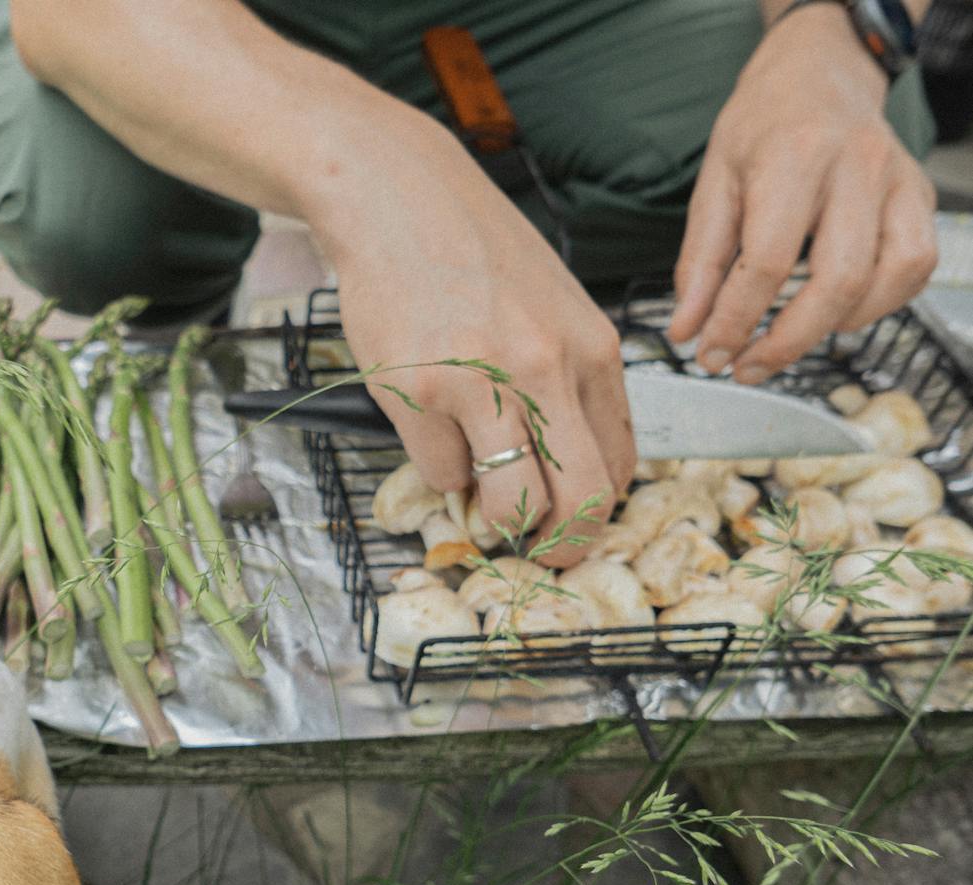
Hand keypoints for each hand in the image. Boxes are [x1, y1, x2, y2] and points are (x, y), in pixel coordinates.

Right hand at [303, 115, 633, 566]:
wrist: (396, 197)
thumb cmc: (472, 253)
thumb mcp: (550, 307)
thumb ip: (569, 380)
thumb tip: (568, 467)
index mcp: (592, 349)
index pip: (621, 465)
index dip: (598, 514)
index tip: (571, 528)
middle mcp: (548, 368)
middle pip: (582, 499)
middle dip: (561, 544)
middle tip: (536, 552)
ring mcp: (483, 383)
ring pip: (511, 502)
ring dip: (493, 514)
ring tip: (475, 487)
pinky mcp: (420, 394)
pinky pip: (441, 474)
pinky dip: (437, 467)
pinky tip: (429, 425)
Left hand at [669, 2, 937, 383]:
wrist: (818, 75)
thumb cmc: (762, 127)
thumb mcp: (713, 184)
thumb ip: (699, 262)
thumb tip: (686, 331)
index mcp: (794, 158)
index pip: (767, 262)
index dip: (735, 320)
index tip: (709, 353)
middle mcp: (857, 168)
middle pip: (837, 280)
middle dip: (788, 341)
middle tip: (746, 367)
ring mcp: (897, 181)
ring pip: (887, 279)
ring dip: (834, 328)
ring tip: (787, 340)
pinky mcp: (918, 197)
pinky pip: (914, 268)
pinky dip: (879, 305)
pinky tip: (835, 313)